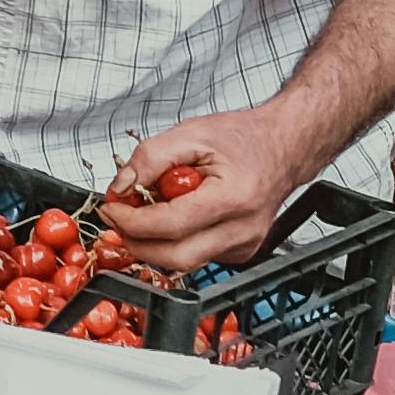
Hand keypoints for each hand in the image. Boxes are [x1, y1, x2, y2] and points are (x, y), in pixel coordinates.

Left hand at [101, 105, 299, 274]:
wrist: (283, 147)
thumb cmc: (244, 138)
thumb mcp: (191, 133)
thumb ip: (150, 157)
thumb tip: (121, 187)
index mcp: (234, 197)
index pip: (171, 225)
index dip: (132, 221)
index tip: (111, 208)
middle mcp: (244, 229)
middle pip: (176, 257)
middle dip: (137, 242)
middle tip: (118, 218)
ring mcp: (245, 245)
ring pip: (185, 262)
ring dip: (154, 242)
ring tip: (147, 210)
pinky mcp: (241, 252)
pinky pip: (197, 256)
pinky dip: (176, 241)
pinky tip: (174, 216)